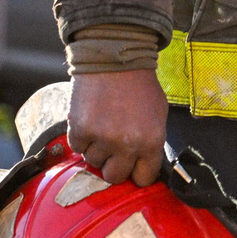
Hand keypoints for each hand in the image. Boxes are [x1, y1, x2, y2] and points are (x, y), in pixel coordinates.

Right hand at [67, 69, 168, 185]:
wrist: (114, 58)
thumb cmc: (138, 84)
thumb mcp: (158, 115)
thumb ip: (151, 142)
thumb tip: (143, 164)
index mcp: (151, 141)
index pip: (143, 179)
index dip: (136, 172)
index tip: (131, 166)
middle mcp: (127, 144)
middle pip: (115, 177)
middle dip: (113, 164)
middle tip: (113, 146)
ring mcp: (102, 138)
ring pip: (93, 161)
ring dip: (96, 148)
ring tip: (102, 125)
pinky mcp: (80, 129)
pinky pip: (77, 147)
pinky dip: (81, 137)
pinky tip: (90, 119)